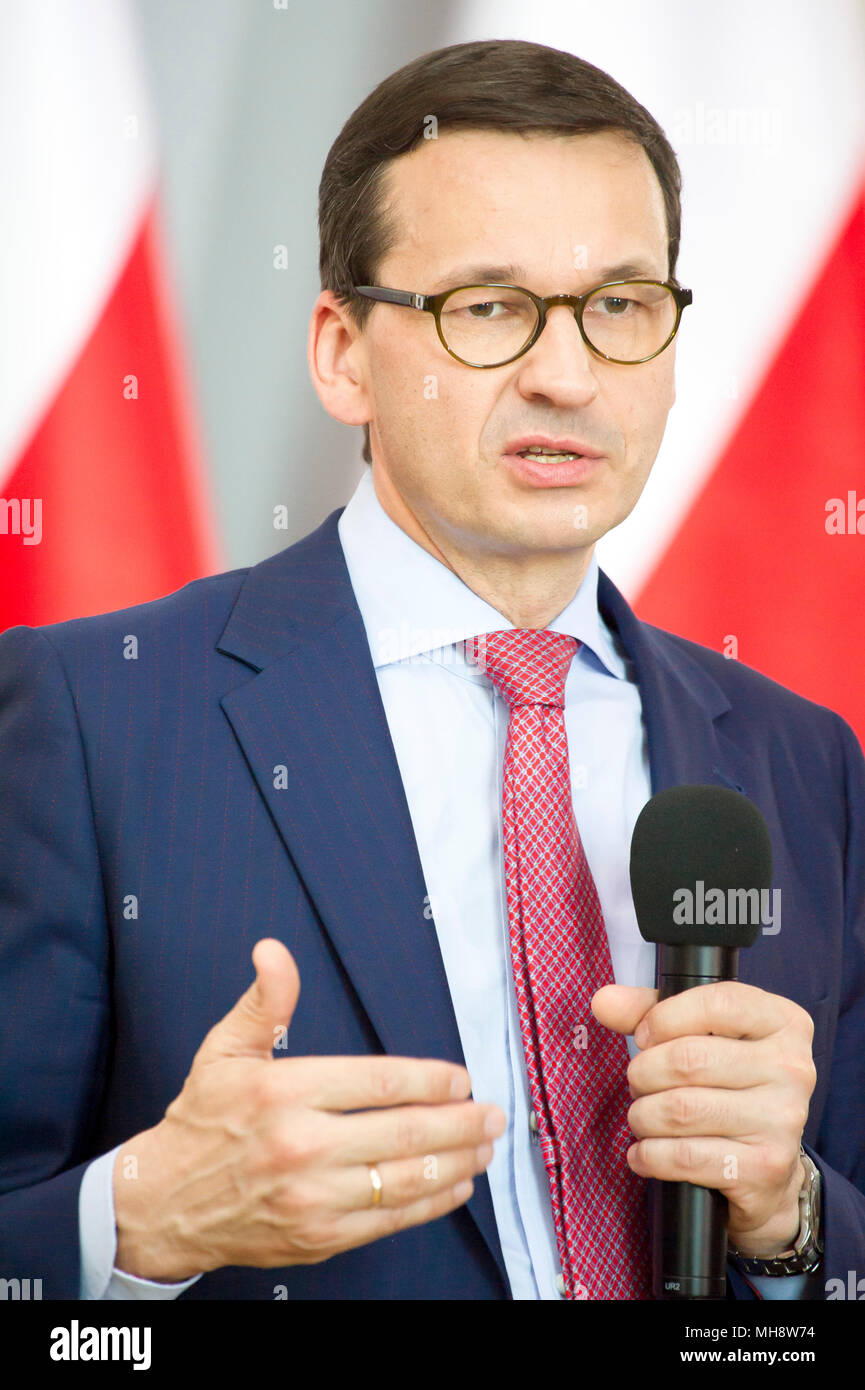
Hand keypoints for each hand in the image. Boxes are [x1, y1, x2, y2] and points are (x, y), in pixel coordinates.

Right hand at [113, 939, 504, 1280]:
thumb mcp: (225, 1049)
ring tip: (486, 1146)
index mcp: (284, 1093)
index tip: (460, 1079)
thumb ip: (264, 1001)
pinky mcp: (320, 1237)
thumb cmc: (203, 1120)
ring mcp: (314, 1198)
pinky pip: (391, 1220)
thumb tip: (274, 952)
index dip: (429, 1080)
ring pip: (405, 1180)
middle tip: (493, 1113)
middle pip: (404, 1133)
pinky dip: (431, 1203)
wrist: (166, 1202)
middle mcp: (303, 1147)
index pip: (378, 1082)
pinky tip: (455, 1184)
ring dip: (457, 1161)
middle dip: (461, 1122)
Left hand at [591, 982, 816, 1257]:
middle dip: (644, 1073)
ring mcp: (783, 1119)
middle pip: (689, 1059)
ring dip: (643, 1116)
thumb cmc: (728, 1087)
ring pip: (681, 1109)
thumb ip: (651, 1012)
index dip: (665, 1017)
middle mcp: (792, 1068)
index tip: (644, 1036)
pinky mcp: (766, 1166)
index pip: (717, 1004)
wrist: (767, 1170)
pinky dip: (649, 1155)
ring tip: (641, 1117)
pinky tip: (644, 1153)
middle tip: (639, 1083)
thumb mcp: (698, 1036)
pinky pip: (685, 1156)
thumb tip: (604, 1001)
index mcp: (783, 1022)